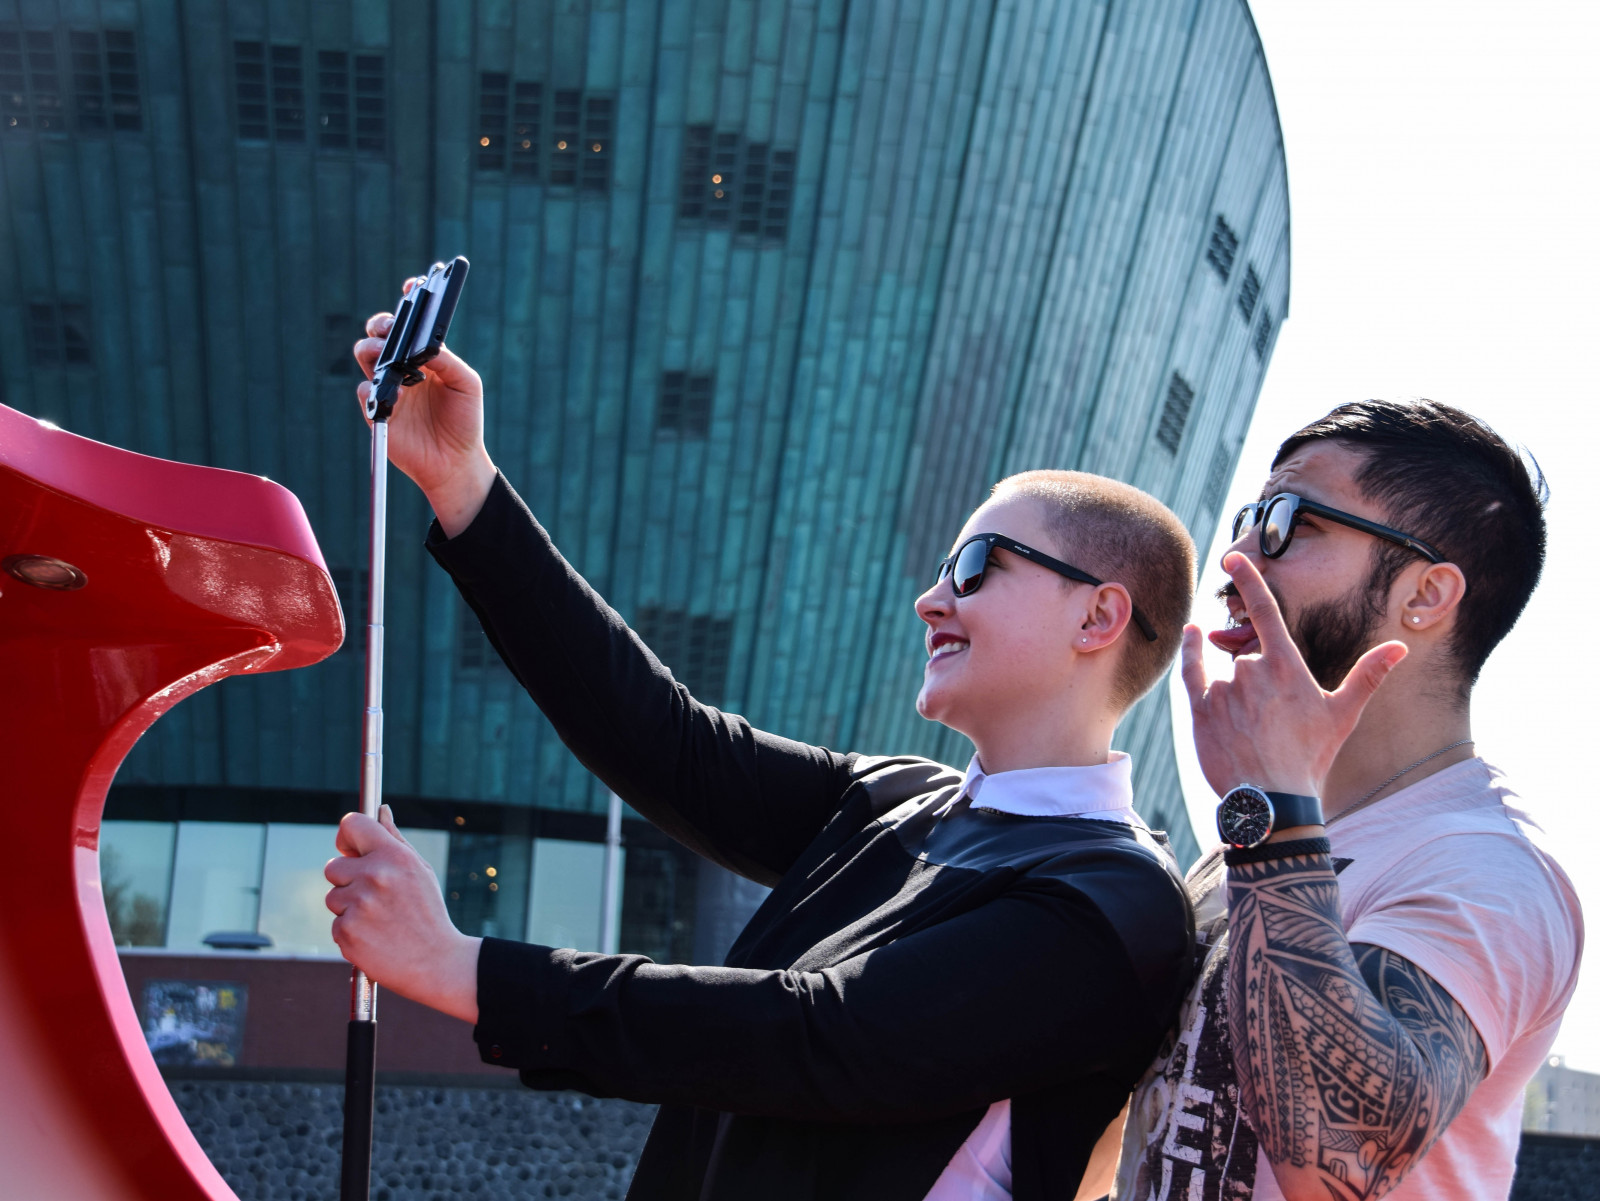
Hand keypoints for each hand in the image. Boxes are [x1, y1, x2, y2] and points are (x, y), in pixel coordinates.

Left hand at [325, 805, 480, 1022]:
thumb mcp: (419, 871)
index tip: (351, 849)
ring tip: (378, 920)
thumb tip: (381, 810)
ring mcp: (358, 904)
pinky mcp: (346, 932)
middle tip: (373, 897)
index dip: (347, 837)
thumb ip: (394, 839)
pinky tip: (374, 937)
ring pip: (332, 898)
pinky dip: (350, 932)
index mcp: (393, 855)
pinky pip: (335, 924)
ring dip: (348, 908)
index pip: (352, 825)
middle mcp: (374, 875)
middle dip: (347, 880)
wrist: (436, 962)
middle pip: (333, 866)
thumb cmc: (428, 913)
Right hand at [353, 287, 495, 535]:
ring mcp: (387, 385)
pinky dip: (373, 386)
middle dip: (382, 322)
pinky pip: (364, 389)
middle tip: (392, 326)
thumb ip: (448, 361)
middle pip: (380, 332)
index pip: (411, 322)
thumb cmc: (464, 420)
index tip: (413, 286)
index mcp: (424, 355)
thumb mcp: (466, 385)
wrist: (455, 461)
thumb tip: (426, 346)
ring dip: (371, 347)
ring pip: (364, 353)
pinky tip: (391, 391)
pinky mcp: (376, 409)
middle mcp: (402, 365)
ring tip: (386, 354)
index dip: (409, 300)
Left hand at [1182, 552, 1406, 802]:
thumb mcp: (1343, 714)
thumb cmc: (1310, 757)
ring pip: (1227, 674)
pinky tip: (1192, 636)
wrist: (1271, 801)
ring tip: (1253, 731)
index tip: (1234, 558)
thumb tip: (1400, 647)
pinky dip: (1191, 652)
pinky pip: (1193, 671)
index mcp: (1287, 666)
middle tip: (1272, 723)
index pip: (1265, 611)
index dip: (1249, 580)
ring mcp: (1224, 688)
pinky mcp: (1201, 708)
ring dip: (1237, 693)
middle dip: (1258, 683)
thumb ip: (1368, 675)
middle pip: (1248, 658)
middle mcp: (1252, 670)